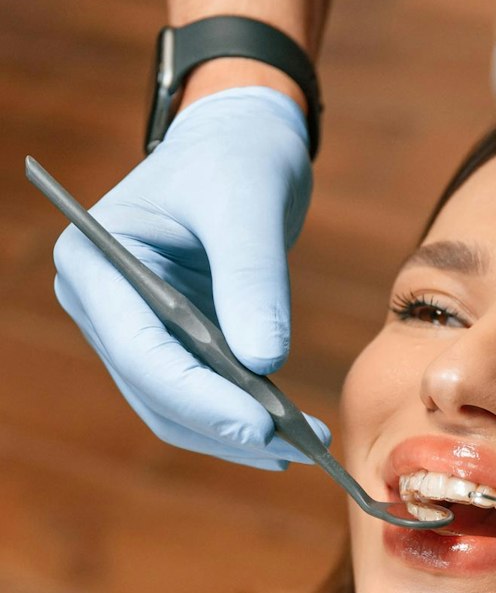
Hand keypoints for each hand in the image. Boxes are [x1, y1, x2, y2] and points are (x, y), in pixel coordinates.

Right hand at [53, 86, 329, 468]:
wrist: (240, 143)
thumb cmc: (237, 157)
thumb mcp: (249, 205)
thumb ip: (253, 279)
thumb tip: (264, 363)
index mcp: (96, 261)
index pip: (141, 350)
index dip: (200, 398)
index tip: (263, 427)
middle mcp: (102, 302)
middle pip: (156, 390)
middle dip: (225, 425)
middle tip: (296, 449)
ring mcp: (133, 327)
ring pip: (175, 406)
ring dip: (235, 434)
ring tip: (303, 446)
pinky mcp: (171, 340)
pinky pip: (200, 395)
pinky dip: (240, 417)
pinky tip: (288, 433)